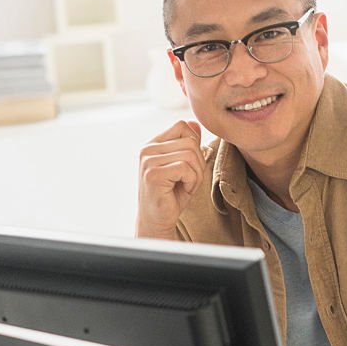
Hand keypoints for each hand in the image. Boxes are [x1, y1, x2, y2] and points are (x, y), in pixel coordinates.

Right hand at [136, 120, 204, 238]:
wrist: (157, 222)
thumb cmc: (171, 196)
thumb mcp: (184, 167)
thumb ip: (188, 145)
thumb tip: (195, 123)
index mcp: (153, 144)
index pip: (182, 126)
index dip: (194, 145)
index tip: (188, 167)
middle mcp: (148, 149)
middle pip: (190, 141)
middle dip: (198, 164)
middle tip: (189, 181)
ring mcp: (148, 161)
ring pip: (190, 155)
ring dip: (196, 175)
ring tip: (185, 186)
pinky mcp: (153, 174)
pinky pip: (186, 168)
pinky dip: (192, 182)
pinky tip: (182, 191)